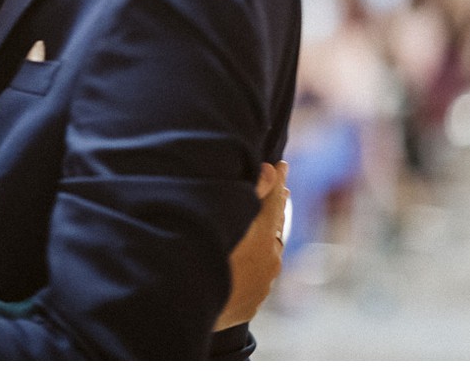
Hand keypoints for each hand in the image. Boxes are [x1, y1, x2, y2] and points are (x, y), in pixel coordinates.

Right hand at [213, 161, 289, 330]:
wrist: (187, 305)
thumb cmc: (199, 256)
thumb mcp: (223, 217)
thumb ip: (252, 192)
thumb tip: (271, 170)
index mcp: (262, 236)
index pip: (275, 199)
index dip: (277, 179)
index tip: (282, 164)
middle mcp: (269, 260)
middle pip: (275, 226)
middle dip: (275, 206)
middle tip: (280, 188)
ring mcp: (263, 284)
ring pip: (268, 252)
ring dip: (266, 236)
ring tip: (264, 223)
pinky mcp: (252, 304)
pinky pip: (258, 276)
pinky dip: (255, 262)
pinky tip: (245, 261)